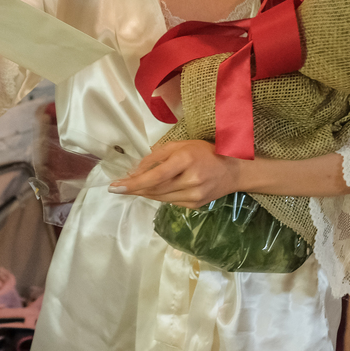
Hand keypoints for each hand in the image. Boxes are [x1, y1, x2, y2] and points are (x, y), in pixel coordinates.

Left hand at [109, 140, 241, 207]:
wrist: (234, 171)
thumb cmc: (205, 152)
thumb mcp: (181, 145)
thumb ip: (157, 156)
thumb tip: (134, 171)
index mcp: (186, 160)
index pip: (155, 176)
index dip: (133, 183)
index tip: (115, 187)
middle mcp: (190, 180)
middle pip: (154, 189)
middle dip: (134, 188)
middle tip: (117, 187)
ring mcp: (194, 195)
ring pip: (160, 197)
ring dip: (143, 193)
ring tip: (131, 188)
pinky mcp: (195, 205)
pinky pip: (169, 201)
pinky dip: (157, 195)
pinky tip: (150, 190)